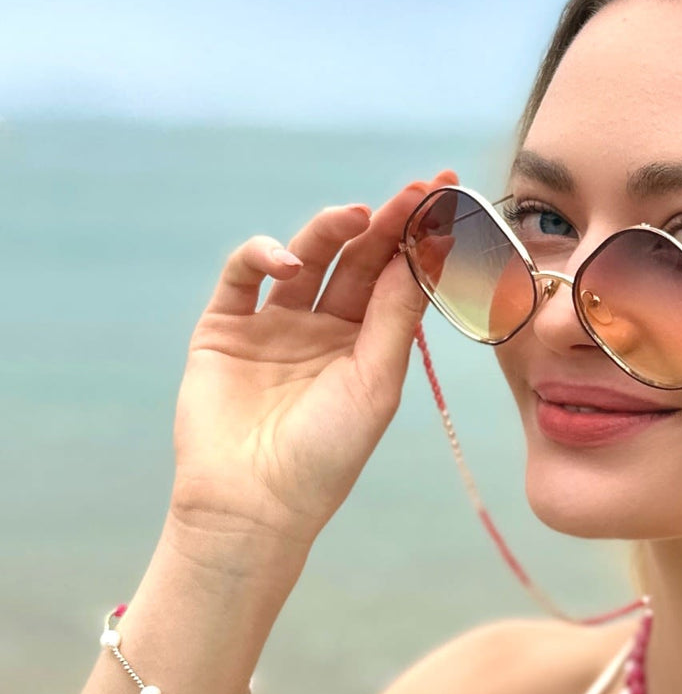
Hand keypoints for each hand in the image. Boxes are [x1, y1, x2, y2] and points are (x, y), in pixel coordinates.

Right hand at [166, 171, 457, 548]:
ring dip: (330, 230)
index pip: (395, 277)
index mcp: (367, 342)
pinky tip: (289, 264)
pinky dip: (262, 257)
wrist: (255, 503)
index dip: (419, 238)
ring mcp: (273, 324)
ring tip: (357, 215)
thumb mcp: (375, 383)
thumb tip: (422, 253)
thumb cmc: (328, 453)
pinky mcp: (225, 327)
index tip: (445, 197)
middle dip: (387, 223)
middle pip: (357, 259)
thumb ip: (393, 317)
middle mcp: (324, 327)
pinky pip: (243, 276)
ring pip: (306, 258)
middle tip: (416, 190)